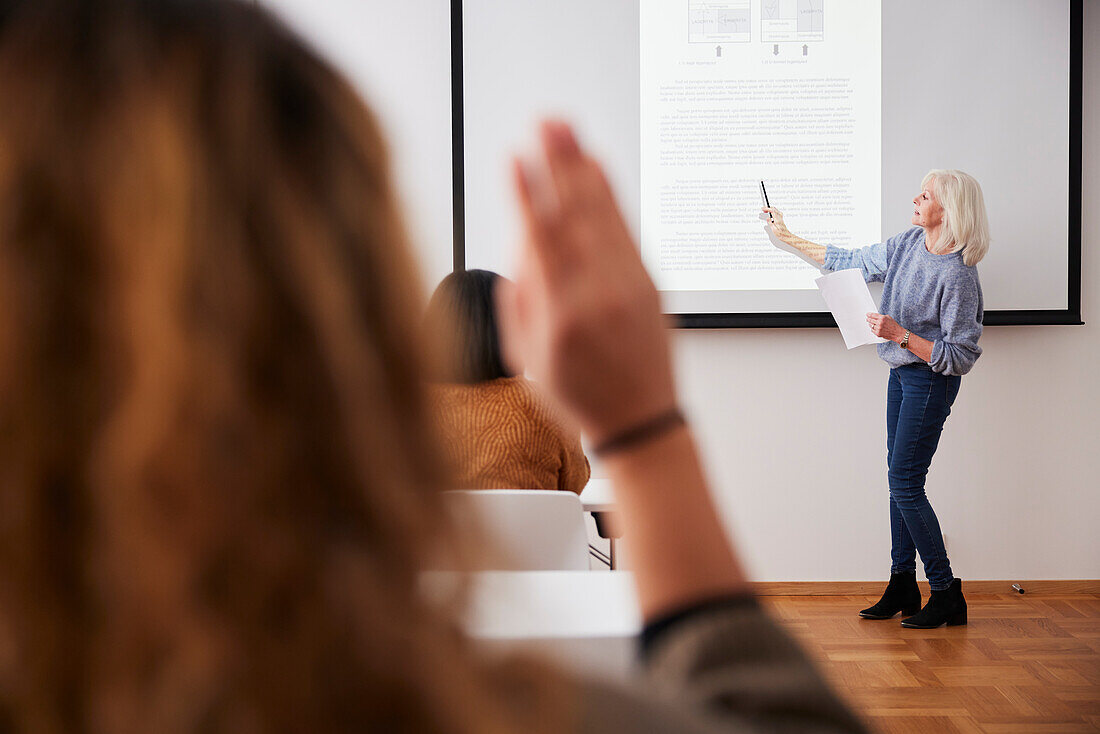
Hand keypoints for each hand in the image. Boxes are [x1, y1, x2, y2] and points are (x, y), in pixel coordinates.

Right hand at [496, 121, 676, 443]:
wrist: (641, 421)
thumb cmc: (580, 395)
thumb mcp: (528, 358)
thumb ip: (519, 301)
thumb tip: (519, 249)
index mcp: (561, 316)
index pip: (540, 242)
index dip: (525, 194)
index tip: (514, 158)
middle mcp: (597, 295)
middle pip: (574, 215)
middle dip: (557, 162)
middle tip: (546, 122)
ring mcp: (627, 286)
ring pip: (602, 216)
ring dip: (582, 167)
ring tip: (568, 130)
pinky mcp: (647, 282)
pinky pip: (626, 229)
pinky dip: (611, 195)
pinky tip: (599, 169)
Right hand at [760, 207, 793, 244]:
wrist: (786, 236)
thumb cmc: (781, 234)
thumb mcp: (774, 230)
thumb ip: (770, 223)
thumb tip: (768, 218)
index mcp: (777, 220)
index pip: (772, 211)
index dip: (767, 208)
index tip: (763, 209)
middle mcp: (780, 218)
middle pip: (774, 209)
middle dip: (768, 208)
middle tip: (764, 209)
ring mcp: (781, 218)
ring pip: (776, 210)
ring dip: (771, 209)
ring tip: (766, 211)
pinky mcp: (781, 219)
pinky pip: (777, 212)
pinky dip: (773, 211)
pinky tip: (771, 214)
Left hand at [866, 312, 904, 341]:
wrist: (897, 333)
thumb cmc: (893, 325)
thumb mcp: (888, 317)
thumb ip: (881, 316)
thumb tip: (875, 316)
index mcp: (882, 318)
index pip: (873, 315)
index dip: (869, 314)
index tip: (867, 314)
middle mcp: (880, 323)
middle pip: (870, 320)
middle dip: (868, 319)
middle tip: (867, 319)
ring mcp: (878, 328)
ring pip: (871, 325)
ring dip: (871, 324)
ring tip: (872, 324)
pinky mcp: (878, 333)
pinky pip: (872, 330)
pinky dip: (873, 329)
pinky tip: (875, 328)